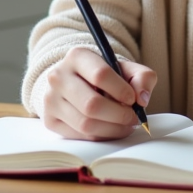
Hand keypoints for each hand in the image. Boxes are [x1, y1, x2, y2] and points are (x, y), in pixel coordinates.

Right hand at [40, 46, 157, 140]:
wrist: (78, 82)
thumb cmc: (106, 76)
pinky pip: (79, 135)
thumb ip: (142, 77)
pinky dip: (101, 136)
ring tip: (125, 125)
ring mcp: (50, 99)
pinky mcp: (50, 120)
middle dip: (119, 115)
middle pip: (92, 104)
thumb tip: (142, 98)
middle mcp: (58, 76)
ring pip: (86, 123)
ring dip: (112, 129)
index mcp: (77, 56)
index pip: (100, 75)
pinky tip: (110, 129)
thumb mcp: (127, 68)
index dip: (121, 91)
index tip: (133, 99)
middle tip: (133, 118)